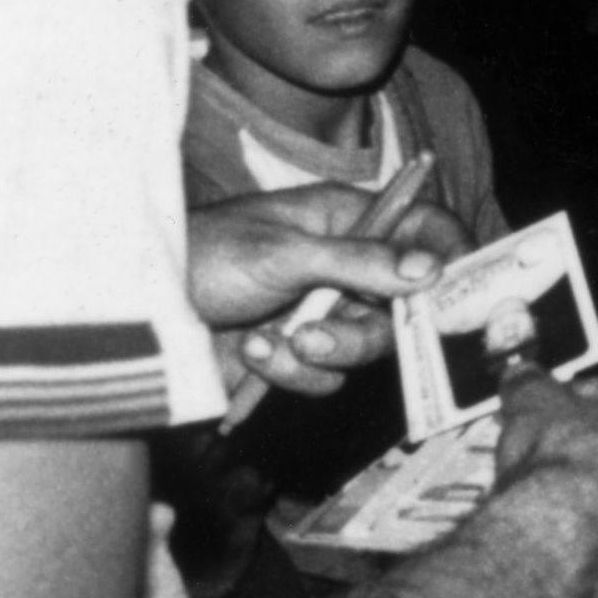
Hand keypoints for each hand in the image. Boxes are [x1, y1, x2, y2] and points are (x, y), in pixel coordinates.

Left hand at [188, 181, 471, 398]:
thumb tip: (432, 269)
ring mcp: (321, 311)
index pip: (424, 227)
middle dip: (362, 331)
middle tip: (318, 335)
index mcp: (347, 220)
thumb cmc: (203, 257)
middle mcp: (344, 266)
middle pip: (401, 307)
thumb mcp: (284, 253)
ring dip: (317, 354)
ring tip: (269, 343)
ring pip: (364, 349)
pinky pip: (324, 378)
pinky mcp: (296, 354)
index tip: (458, 293)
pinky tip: (251, 353)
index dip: (450, 255)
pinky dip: (289, 373)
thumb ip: (360, 261)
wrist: (140, 315)